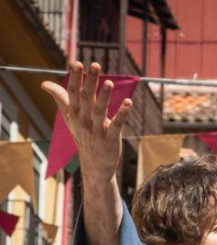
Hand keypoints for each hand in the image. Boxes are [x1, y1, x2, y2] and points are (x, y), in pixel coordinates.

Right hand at [41, 62, 131, 184]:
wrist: (94, 165)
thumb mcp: (70, 117)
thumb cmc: (83, 136)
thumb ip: (61, 99)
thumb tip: (44, 83)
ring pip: (100, 111)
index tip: (77, 63)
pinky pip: (116, 125)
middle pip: (86, 98)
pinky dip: (122, 114)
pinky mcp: (110, 139)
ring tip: (109, 82)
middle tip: (95, 65)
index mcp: (75, 113)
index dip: (75, 78)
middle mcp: (84, 120)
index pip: (73, 93)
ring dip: (104, 96)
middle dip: (90, 82)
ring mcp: (97, 130)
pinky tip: (128, 102)